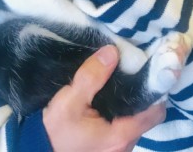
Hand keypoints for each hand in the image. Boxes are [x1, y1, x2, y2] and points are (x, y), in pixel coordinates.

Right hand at [43, 45, 165, 151]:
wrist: (37, 150)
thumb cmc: (55, 131)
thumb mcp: (70, 100)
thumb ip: (92, 76)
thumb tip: (112, 52)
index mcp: (121, 135)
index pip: (155, 111)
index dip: (155, 91)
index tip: (148, 70)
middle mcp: (125, 147)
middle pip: (147, 116)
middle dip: (141, 95)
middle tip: (133, 71)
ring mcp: (118, 150)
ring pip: (136, 122)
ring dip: (131, 105)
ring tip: (122, 81)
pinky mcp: (109, 149)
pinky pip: (125, 129)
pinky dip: (122, 114)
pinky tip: (111, 99)